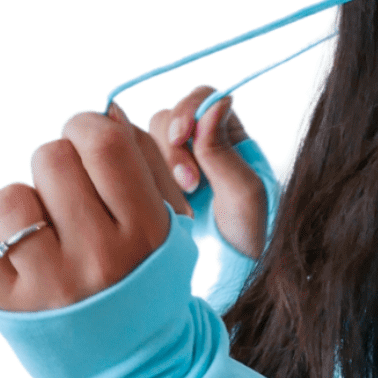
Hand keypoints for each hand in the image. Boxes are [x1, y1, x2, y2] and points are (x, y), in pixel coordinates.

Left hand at [0, 106, 187, 310]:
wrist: (133, 367)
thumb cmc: (144, 279)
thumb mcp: (167, 225)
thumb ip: (142, 162)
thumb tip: (105, 111)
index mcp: (145, 230)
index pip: (102, 142)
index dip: (84, 128)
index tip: (83, 146)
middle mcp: (99, 256)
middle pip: (51, 159)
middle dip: (54, 167)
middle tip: (64, 197)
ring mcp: (51, 282)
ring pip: (8, 197)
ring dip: (18, 204)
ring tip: (38, 229)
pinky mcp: (8, 303)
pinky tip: (12, 250)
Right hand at [147, 87, 267, 260]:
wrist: (227, 277)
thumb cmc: (248, 238)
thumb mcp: (244, 196)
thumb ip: (225, 152)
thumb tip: (213, 103)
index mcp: (229, 136)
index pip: (202, 100)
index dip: (186, 111)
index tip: (181, 136)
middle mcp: (197, 145)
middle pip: (166, 118)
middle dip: (170, 148)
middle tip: (187, 185)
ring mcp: (170, 167)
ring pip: (143, 142)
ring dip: (155, 168)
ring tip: (178, 204)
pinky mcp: (150, 186)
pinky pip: (129, 168)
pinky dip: (137, 181)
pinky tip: (156, 206)